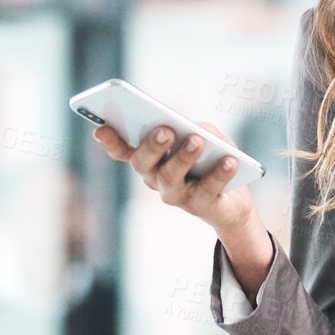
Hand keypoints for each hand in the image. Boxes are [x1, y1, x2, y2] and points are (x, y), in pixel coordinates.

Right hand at [92, 120, 255, 235]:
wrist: (233, 200)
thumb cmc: (212, 158)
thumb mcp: (206, 135)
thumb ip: (197, 128)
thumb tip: (194, 131)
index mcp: (149, 158)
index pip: (122, 150)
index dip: (109, 142)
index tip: (100, 128)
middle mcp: (155, 178)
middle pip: (143, 163)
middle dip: (151, 145)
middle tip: (165, 130)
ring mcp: (175, 195)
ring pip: (170, 178)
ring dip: (183, 157)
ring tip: (197, 140)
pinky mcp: (200, 206)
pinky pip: (207, 190)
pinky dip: (219, 173)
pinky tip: (230, 160)